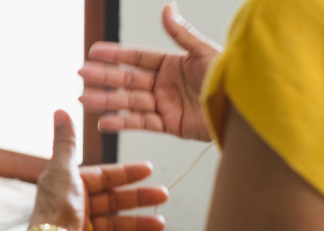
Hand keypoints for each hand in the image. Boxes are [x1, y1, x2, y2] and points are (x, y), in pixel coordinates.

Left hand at [30, 110, 166, 230]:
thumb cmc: (56, 206)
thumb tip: (60, 109)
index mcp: (68, 185)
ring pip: (114, 225)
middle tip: (164, 195)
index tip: (149, 169)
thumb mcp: (63, 169)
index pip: (103, 177)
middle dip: (138, 198)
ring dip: (138, 223)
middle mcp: (73, 207)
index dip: (126, 173)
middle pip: (112, 201)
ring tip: (161, 224)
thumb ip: (66, 142)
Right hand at [78, 2, 221, 140]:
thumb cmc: (228, 78)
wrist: (242, 108)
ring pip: (129, 102)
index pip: (137, 58)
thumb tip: (166, 8)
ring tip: (83, 99)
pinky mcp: (170, 125)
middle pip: (127, 80)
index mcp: (172, 64)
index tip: (93, 52)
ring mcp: (165, 105)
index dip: (115, 55)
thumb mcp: (202, 51)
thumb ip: (180, 33)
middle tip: (81, 75)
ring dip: (105, 100)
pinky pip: (141, 123)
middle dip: (103, 77)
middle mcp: (165, 84)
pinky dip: (122, 123)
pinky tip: (103, 121)